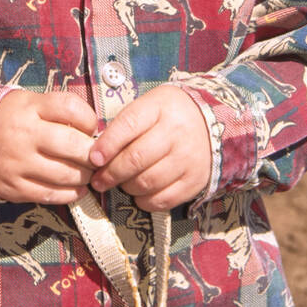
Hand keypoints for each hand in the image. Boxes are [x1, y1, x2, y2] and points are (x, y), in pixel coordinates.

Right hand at [0, 90, 99, 204]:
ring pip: (65, 174)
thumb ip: (60, 111)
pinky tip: (76, 189)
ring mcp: (17, 163)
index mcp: (29, 108)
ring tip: (87, 173)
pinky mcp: (13, 187)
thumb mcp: (30, 102)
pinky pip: (50, 194)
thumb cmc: (11, 120)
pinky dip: (69, 194)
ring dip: (84, 176)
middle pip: (73, 145)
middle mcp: (23, 135)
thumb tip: (94, 132)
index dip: (89, 120)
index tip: (91, 128)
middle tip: (96, 157)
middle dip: (92, 154)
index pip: (71, 109)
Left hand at [87, 85, 211, 212]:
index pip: (129, 125)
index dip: (107, 145)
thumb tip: (97, 153)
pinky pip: (163, 199)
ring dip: (127, 187)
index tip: (93, 159)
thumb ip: (124, 125)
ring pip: (147, 181)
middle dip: (111, 173)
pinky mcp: (195, 181)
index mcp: (161, 107)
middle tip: (98, 180)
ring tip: (121, 184)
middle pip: (136, 159)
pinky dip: (145, 201)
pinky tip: (139, 193)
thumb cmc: (169, 114)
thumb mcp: (149, 106)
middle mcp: (177, 132)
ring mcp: (188, 158)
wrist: (213, 122)